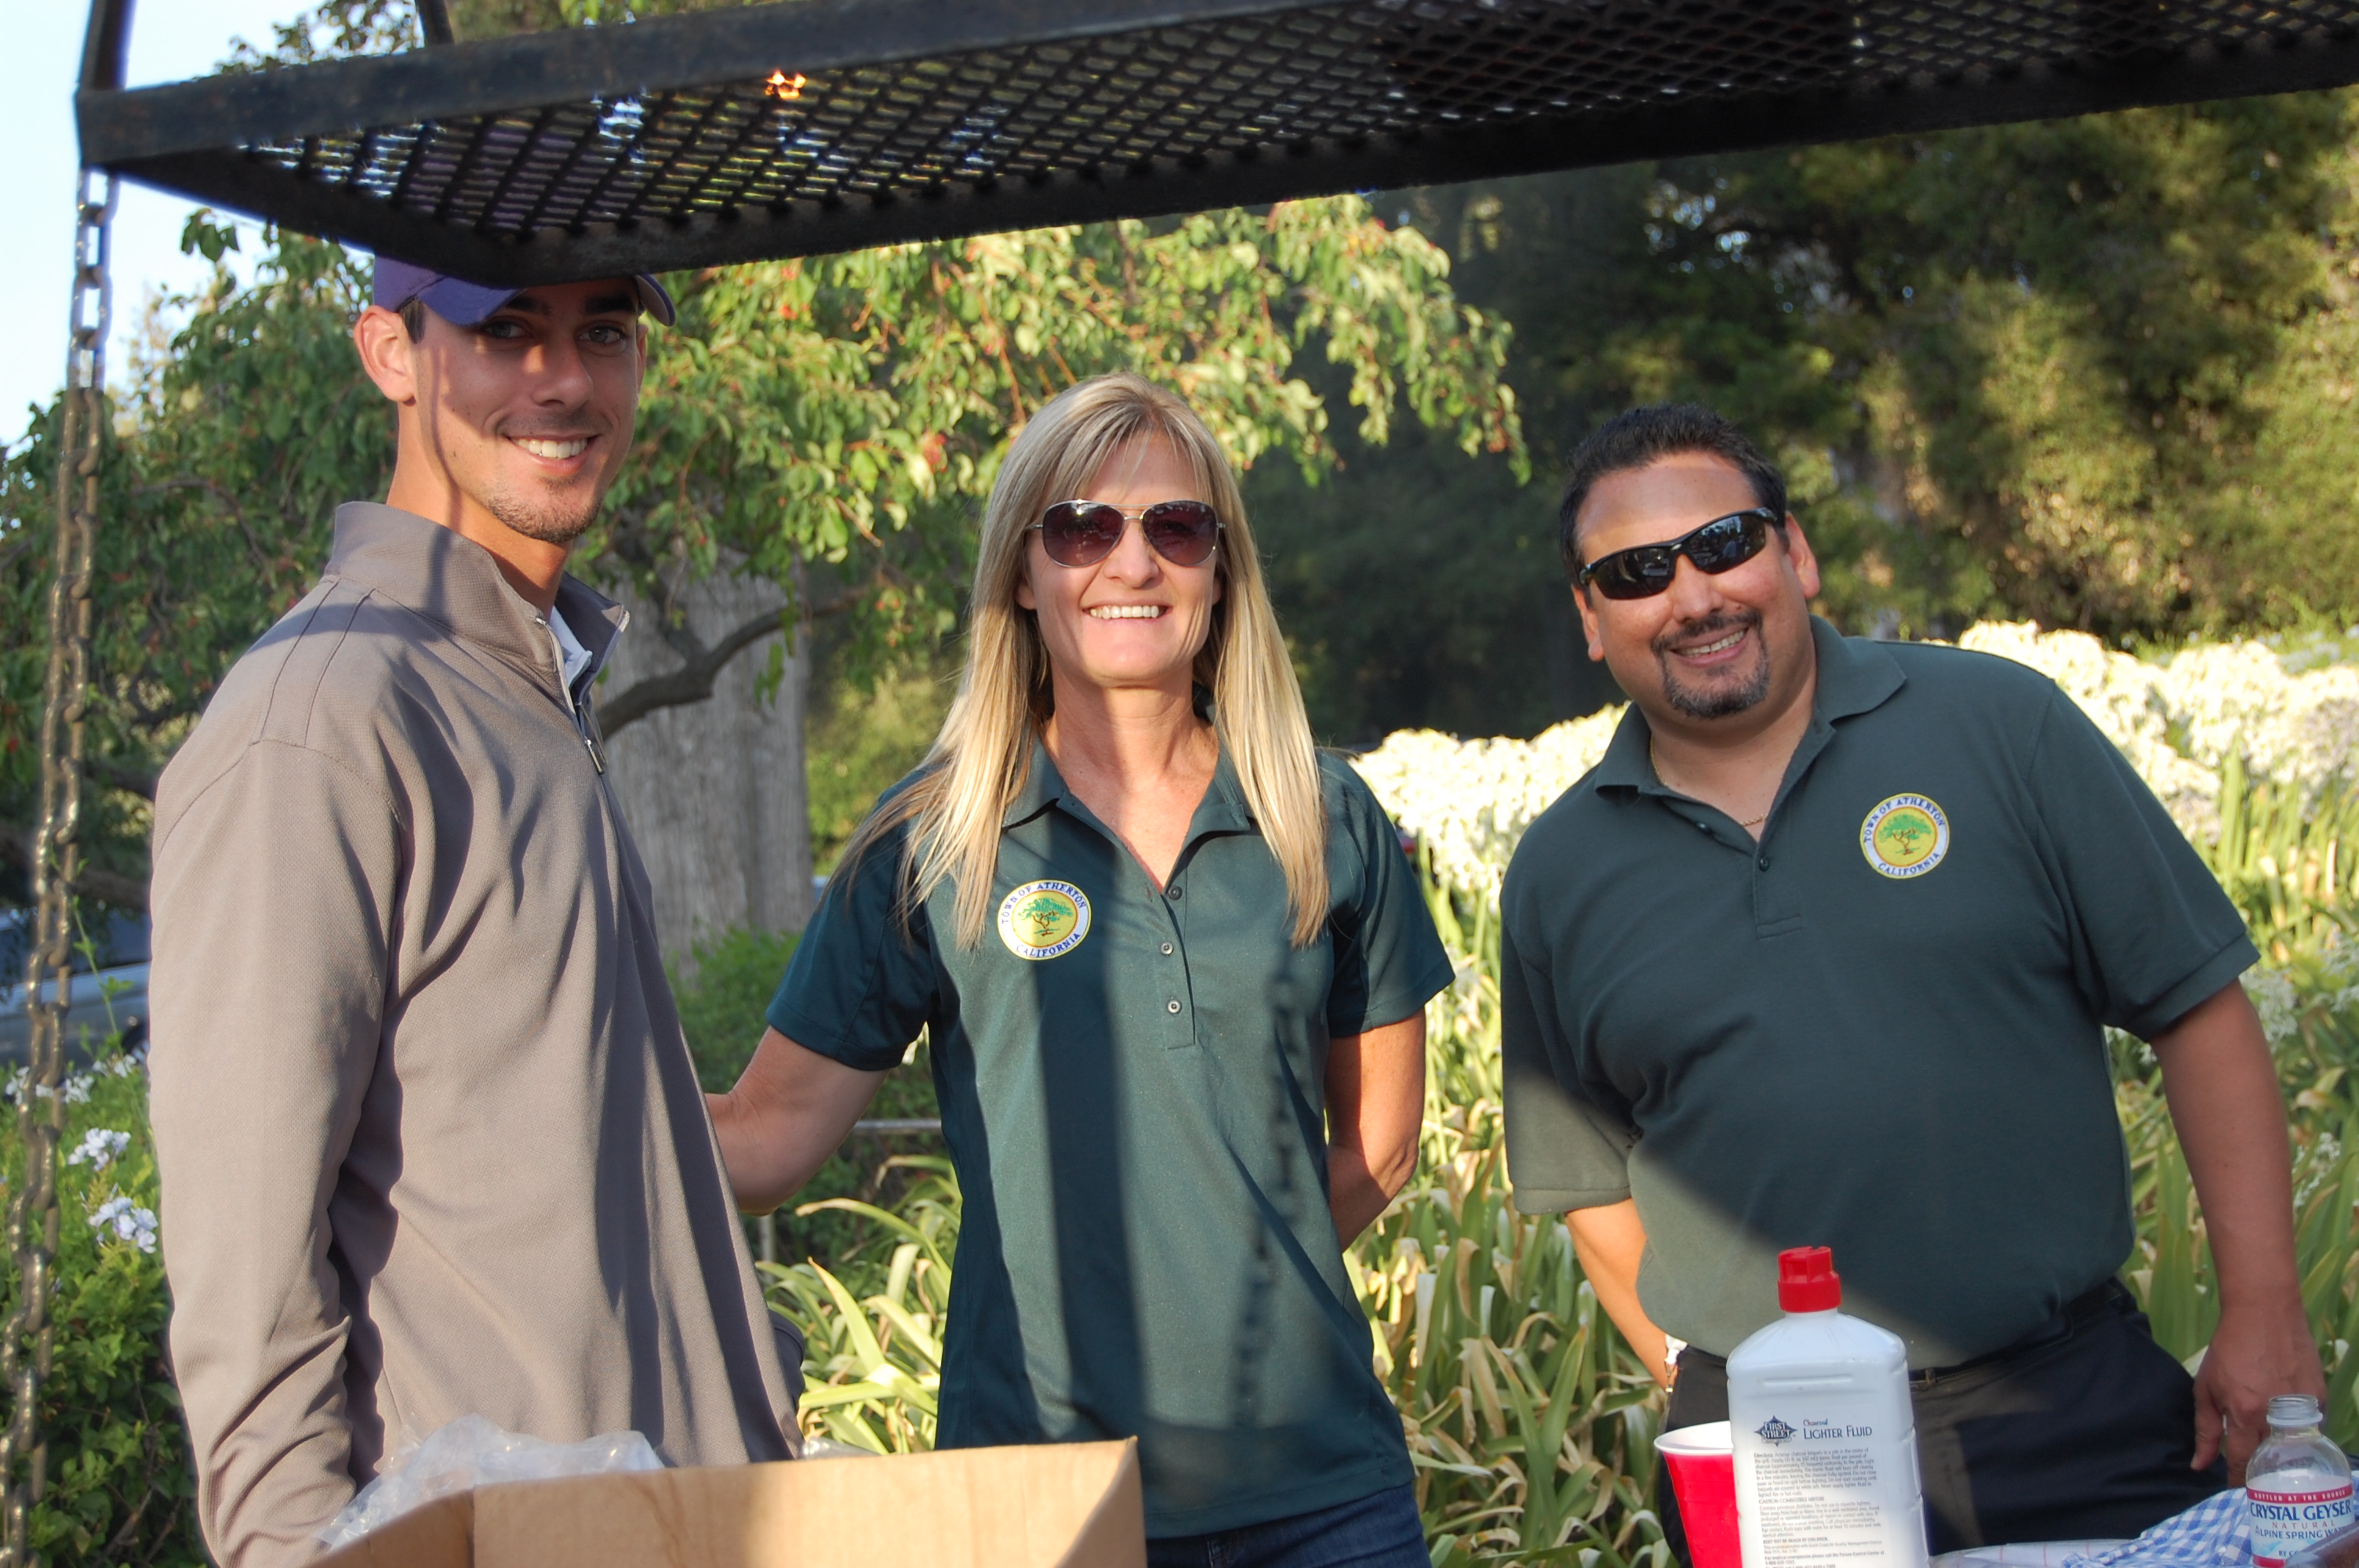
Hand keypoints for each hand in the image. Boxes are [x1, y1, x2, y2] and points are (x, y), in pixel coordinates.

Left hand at [2193, 1298, 2323, 1481]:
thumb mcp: (2206, 1387)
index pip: (2243, 1462)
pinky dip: (2300, 1432)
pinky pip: (2311, 1429)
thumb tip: (2199, 1465)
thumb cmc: (2229, 1350)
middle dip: (2262, 1470)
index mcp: (2245, 1412)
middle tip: (2255, 1475)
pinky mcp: (2320, 1399)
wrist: (2264, 1314)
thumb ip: (2206, 1430)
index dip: (2239, 1480)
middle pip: (2272, 1458)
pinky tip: (2289, 1428)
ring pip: (2295, 1447)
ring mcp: (2302, 1408)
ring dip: (2283, 1454)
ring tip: (2272, 1454)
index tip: (2236, 1491)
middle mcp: (2276, 1415)